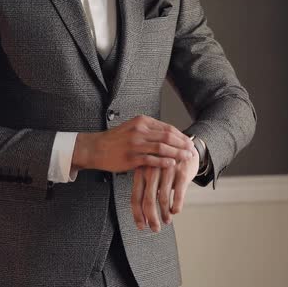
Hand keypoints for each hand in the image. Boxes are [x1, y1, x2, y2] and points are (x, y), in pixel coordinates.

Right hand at [71, 115, 194, 172]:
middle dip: (183, 144)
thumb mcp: (133, 128)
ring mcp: (135, 144)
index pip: (167, 128)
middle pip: (168, 136)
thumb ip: (150, 130)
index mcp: (142, 121)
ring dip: (177, 153)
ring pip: (162, 148)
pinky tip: (173, 165)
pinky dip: (164, 162)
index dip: (181, 136)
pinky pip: (152, 160)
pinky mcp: (131, 158)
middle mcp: (139, 130)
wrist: (95, 148)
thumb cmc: (115, 140)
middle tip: (192, 150)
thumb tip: (169, 135)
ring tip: (187, 158)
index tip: (189, 142)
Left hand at [131, 144, 199, 231]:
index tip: (141, 226)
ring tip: (167, 221)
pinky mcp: (182, 172)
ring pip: (163, 199)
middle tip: (155, 229)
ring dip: (164, 214)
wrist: (185, 145)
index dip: (137, 214)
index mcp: (141, 171)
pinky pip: (178, 194)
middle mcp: (152, 171)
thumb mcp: (151, 170)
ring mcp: (167, 171)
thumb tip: (143, 213)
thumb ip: (146, 187)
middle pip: (148, 200)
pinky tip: (176, 210)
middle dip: (151, 218)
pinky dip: (176, 206)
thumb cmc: (166, 161)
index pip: (135, 197)